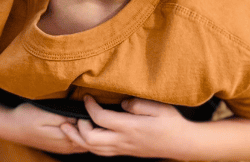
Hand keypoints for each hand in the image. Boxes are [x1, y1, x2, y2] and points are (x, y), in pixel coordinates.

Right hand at [5, 102, 87, 153]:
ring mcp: (64, 149)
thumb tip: (82, 116)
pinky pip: (79, 144)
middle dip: (94, 126)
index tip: (92, 105)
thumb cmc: (27, 116)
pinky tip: (81, 124)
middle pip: (91, 139)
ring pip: (86, 143)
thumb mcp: (45, 112)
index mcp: (65, 138)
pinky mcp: (61, 147)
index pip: (90, 131)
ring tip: (89, 115)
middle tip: (93, 108)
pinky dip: (84, 135)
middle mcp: (67, 147)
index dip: (93, 118)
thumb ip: (65, 117)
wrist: (11, 127)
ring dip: (90, 131)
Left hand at [60, 95, 191, 157]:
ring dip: (78, 139)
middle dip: (78, 128)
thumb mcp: (159, 107)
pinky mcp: (125, 152)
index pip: (101, 119)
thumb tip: (122, 102)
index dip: (90, 107)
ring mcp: (123, 149)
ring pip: (94, 150)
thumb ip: (138, 104)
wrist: (182, 144)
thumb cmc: (171, 122)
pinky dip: (88, 145)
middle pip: (91, 141)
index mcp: (130, 128)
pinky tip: (83, 137)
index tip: (87, 96)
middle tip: (72, 115)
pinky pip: (101, 152)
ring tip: (67, 129)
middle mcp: (124, 141)